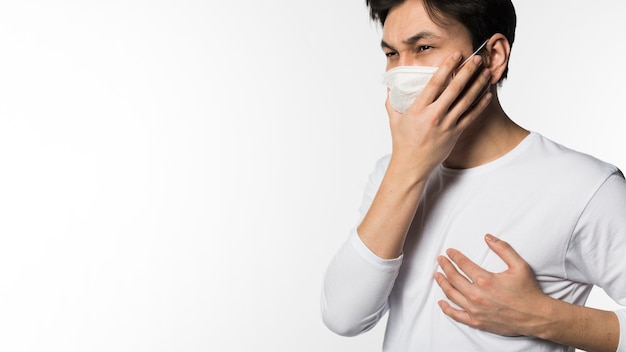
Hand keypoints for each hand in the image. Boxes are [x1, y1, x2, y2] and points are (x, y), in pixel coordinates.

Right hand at [386, 53, 491, 178]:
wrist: (412, 166)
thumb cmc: (402, 142)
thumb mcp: (394, 119)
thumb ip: (392, 100)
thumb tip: (391, 85)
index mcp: (418, 110)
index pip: (434, 83)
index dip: (447, 67)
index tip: (456, 55)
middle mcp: (434, 116)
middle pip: (455, 89)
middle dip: (468, 71)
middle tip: (477, 58)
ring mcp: (446, 125)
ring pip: (467, 101)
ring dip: (478, 85)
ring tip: (487, 72)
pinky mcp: (455, 134)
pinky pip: (471, 116)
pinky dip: (481, 104)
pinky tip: (488, 94)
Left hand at [434, 234, 551, 336]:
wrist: (536, 317)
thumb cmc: (528, 291)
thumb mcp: (519, 265)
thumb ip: (503, 249)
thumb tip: (488, 237)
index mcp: (485, 280)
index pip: (463, 264)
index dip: (454, 256)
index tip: (449, 252)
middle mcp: (477, 295)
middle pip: (453, 278)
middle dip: (445, 267)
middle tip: (440, 260)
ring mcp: (475, 310)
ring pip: (452, 294)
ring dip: (442, 283)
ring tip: (438, 275)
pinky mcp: (477, 322)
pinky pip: (456, 315)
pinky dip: (446, 308)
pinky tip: (441, 302)